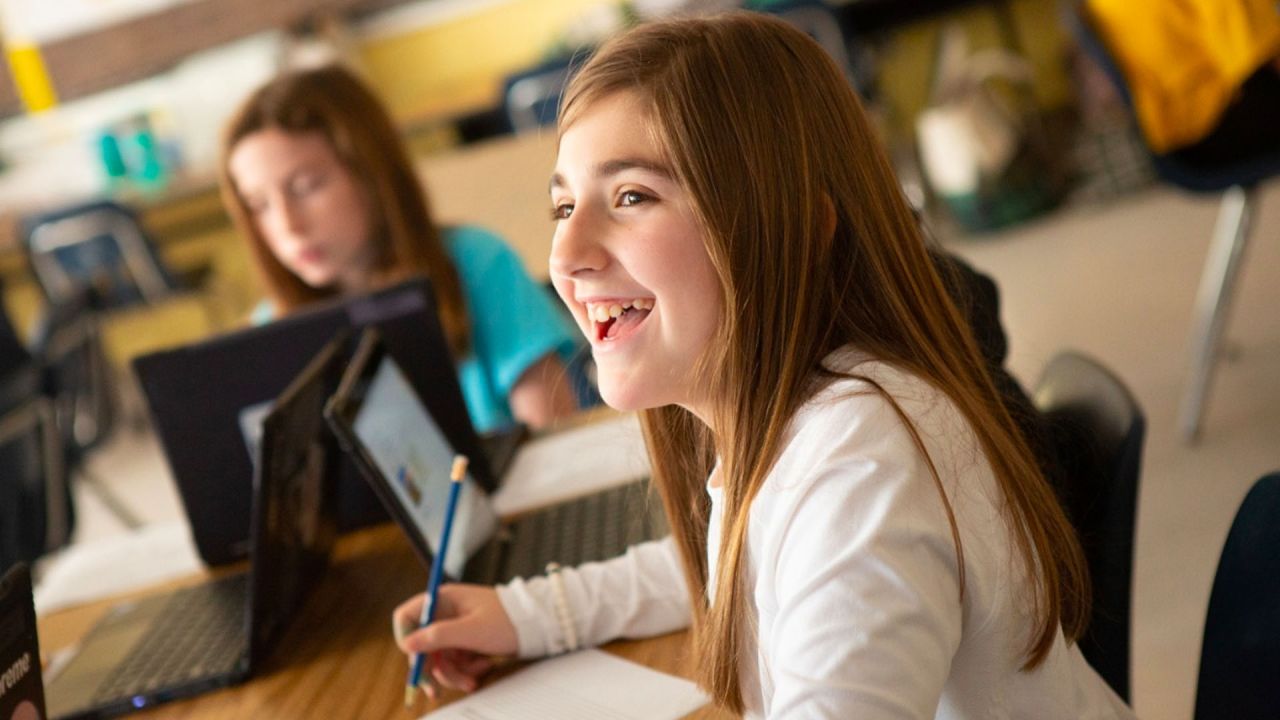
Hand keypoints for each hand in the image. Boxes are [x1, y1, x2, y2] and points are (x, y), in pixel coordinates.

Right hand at [392, 584, 518, 692]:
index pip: (407, 617)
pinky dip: (466, 670)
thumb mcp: (471, 631)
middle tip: (435, 691)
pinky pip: (455, 662)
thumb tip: (406, 645)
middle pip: (421, 645)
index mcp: (442, 600)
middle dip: (431, 669)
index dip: (406, 639)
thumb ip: (437, 637)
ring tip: (472, 680)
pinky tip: (484, 666)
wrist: (539, 626)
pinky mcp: (467, 642)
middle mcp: (446, 613)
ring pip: (439, 658)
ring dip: (453, 674)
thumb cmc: (507, 621)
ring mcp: (456, 629)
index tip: (415, 660)